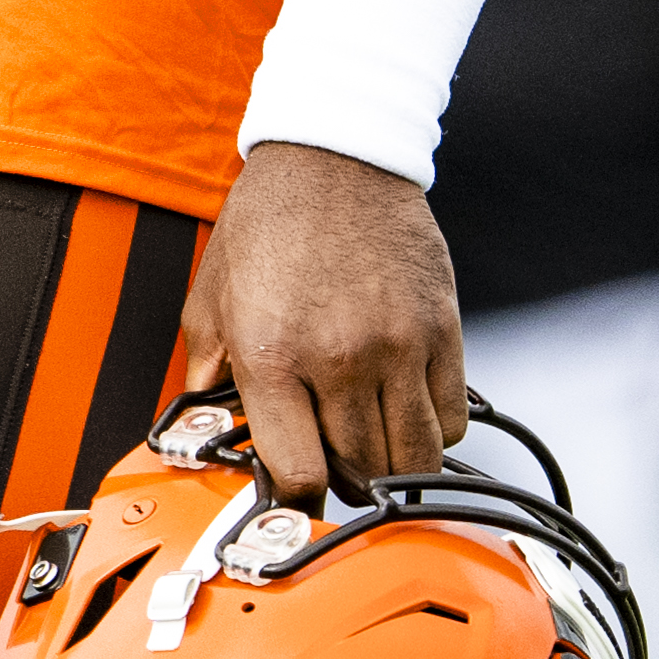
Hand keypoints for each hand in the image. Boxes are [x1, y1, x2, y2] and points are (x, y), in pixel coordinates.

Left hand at [180, 143, 463, 500]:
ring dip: (393, 468)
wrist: (334, 159)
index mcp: (274, 356)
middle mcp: (340, 357)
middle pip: (360, 471)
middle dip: (344, 483)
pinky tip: (404, 412)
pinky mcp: (443, 329)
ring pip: (415, 456)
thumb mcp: (209, 301)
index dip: (296, 499)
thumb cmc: (267, 226)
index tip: (296, 497)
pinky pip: (454, 418)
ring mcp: (400, 346)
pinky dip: (434, 432)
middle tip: (333, 469)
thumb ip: (206, 374)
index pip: (299, 472)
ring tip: (371, 449)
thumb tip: (205, 433)